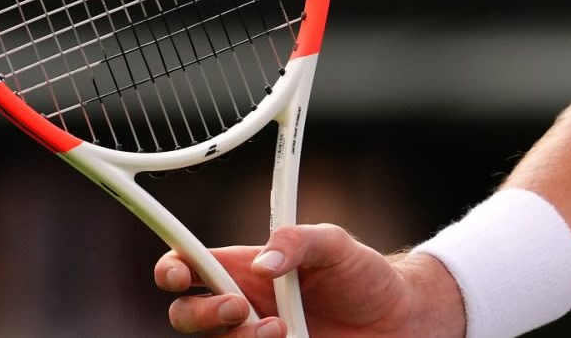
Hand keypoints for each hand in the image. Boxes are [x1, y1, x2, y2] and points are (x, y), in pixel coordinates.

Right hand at [155, 224, 463, 337]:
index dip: (172, 269)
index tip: (178, 275)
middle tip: (241, 308)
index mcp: (247, 268)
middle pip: (187, 316)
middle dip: (203, 314)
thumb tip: (264, 262)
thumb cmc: (364, 276)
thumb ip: (300, 241)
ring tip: (284, 330)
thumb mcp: (336, 245)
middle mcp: (244, 307)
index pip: (191, 266)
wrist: (398, 320)